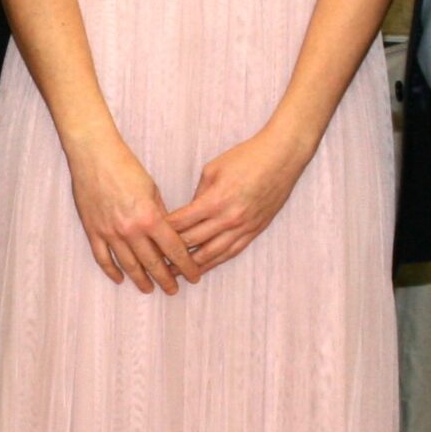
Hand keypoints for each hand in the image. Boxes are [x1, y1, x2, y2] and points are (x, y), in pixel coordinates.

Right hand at [65, 133, 198, 294]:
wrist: (94, 155)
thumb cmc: (126, 167)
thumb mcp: (152, 189)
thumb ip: (161, 215)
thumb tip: (168, 235)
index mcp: (150, 218)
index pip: (173, 250)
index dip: (186, 265)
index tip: (194, 276)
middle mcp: (130, 230)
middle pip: (152, 262)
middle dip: (166, 278)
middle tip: (174, 289)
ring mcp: (110, 232)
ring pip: (128, 265)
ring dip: (141, 280)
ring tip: (149, 289)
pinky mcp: (93, 231)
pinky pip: (103, 258)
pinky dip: (112, 271)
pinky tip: (120, 279)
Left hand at [168, 127, 313, 272]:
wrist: (282, 158)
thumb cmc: (246, 158)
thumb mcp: (213, 170)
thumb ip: (198, 195)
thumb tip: (188, 214)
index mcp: (215, 200)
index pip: (181, 223)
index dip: (163, 231)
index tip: (148, 237)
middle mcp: (228, 219)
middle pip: (192, 242)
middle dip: (171, 252)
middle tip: (154, 260)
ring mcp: (243, 228)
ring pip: (211, 254)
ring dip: (191, 265)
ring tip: (173, 274)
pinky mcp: (254, 231)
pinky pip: (231, 252)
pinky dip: (214, 262)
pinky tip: (202, 268)